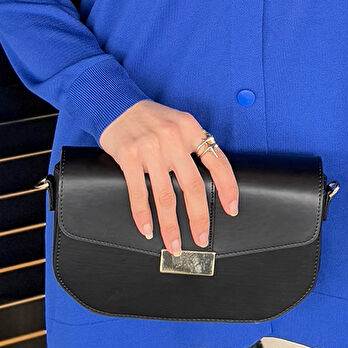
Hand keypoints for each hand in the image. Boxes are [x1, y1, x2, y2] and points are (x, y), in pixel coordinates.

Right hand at [97, 100, 239, 256]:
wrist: (116, 104)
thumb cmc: (151, 119)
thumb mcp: (179, 123)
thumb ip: (193, 146)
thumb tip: (210, 181)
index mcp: (190, 129)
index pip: (217, 162)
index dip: (227, 188)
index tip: (231, 210)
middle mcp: (172, 138)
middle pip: (192, 186)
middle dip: (198, 217)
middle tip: (201, 238)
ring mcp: (150, 148)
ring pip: (165, 195)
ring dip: (170, 225)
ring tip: (174, 243)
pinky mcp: (128, 157)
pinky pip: (138, 192)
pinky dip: (143, 215)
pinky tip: (148, 230)